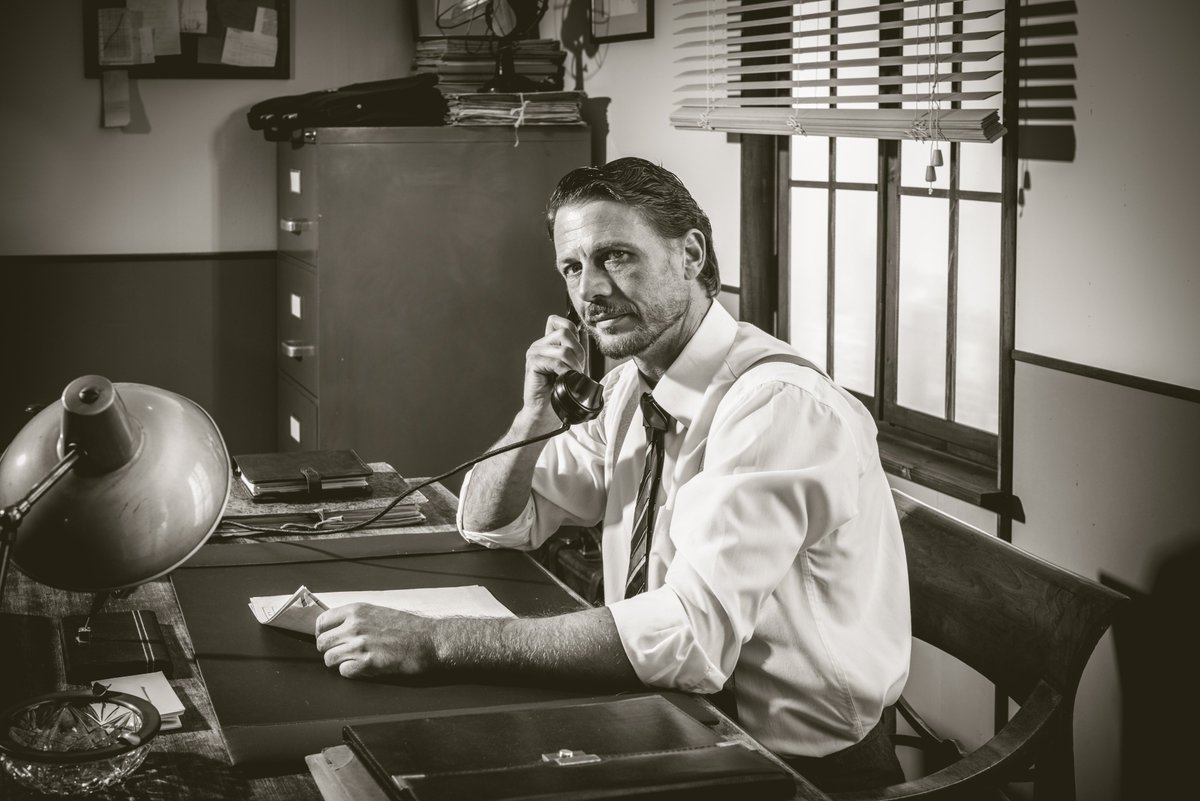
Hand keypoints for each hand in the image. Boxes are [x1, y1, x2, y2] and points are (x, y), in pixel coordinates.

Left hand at [314, 603, 435, 678]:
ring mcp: (360, 644)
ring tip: (354, 661)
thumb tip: (335, 628)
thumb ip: (355, 618)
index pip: (321, 622)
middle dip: (330, 650)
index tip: (328, 639)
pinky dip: (351, 672)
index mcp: (356, 610)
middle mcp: (355, 625)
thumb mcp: (377, 612)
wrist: (428, 640)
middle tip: (342, 653)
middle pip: (322, 643)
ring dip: (339, 662)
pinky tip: (364, 667)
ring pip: (329, 659)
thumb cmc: (406, 627)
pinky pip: (344, 671)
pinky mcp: (367, 662)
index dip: (322, 634)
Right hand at [522, 314, 585, 421]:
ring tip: (572, 377)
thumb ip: (576, 350)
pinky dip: (564, 371)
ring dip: (572, 365)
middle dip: (577, 352)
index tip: (578, 354)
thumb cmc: (559, 392)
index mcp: (548, 343)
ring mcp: (534, 352)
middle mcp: (540, 344)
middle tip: (577, 370)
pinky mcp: (532, 363)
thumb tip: (585, 335)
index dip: (575, 334)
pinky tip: (564, 380)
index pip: (561, 322)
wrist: (545, 411)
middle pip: (565, 332)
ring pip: (563, 349)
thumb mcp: (573, 367)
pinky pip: (555, 361)